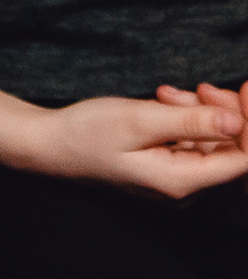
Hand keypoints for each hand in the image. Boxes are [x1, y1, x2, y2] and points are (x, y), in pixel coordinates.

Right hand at [41, 90, 247, 198]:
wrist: (49, 145)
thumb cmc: (87, 132)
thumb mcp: (139, 120)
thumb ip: (191, 123)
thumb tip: (238, 121)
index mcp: (182, 183)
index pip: (244, 159)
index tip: (242, 91)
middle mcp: (184, 191)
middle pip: (230, 151)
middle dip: (222, 114)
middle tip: (199, 87)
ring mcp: (175, 183)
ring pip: (211, 144)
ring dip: (199, 114)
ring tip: (166, 94)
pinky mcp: (165, 171)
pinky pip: (191, 145)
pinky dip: (184, 121)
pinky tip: (164, 103)